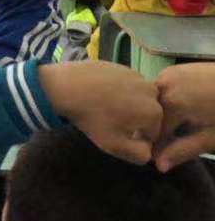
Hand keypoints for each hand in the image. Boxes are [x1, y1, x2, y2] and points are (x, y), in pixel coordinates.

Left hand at [38, 61, 161, 163]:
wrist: (66, 86)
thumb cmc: (93, 118)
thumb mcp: (115, 146)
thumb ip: (140, 154)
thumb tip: (149, 151)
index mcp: (154, 112)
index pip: (152, 133)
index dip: (136, 138)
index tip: (117, 134)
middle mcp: (152, 91)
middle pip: (147, 113)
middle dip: (133, 120)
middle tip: (110, 120)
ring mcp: (136, 75)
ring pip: (137, 98)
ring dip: (126, 104)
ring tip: (104, 106)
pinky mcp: (121, 65)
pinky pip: (124, 84)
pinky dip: (116, 89)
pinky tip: (100, 93)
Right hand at [154, 64, 214, 171]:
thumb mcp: (212, 138)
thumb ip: (183, 150)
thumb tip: (158, 165)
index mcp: (171, 102)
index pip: (153, 132)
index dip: (159, 147)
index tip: (165, 158)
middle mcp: (163, 84)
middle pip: (152, 114)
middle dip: (160, 130)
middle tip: (178, 142)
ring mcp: (169, 73)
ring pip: (156, 101)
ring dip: (164, 115)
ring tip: (185, 126)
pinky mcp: (177, 69)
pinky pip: (164, 89)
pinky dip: (169, 101)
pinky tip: (187, 110)